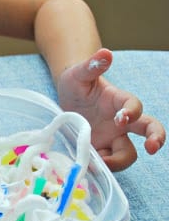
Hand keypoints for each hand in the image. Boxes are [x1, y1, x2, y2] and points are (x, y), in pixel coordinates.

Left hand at [57, 48, 164, 170]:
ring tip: (100, 163)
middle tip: (152, 148)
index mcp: (119, 101)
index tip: (121, 118)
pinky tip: (89, 168)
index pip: (134, 106)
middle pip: (149, 130)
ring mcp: (112, 137)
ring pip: (128, 153)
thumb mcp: (79, 73)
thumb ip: (92, 66)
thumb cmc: (76, 82)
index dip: (132, 112)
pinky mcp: (100, 149)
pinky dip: (101, 168)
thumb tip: (105, 52)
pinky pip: (107, 162)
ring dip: (119, 161)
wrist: (65, 97)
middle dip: (156, 138)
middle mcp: (121, 121)